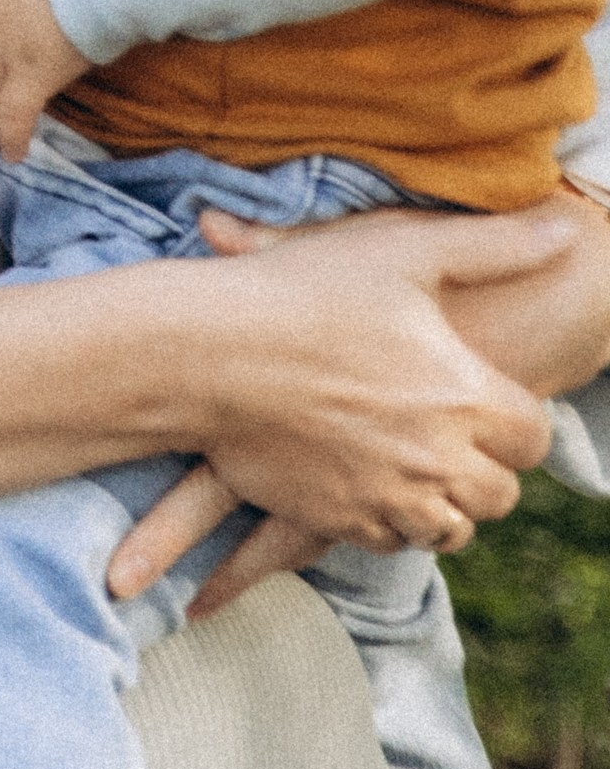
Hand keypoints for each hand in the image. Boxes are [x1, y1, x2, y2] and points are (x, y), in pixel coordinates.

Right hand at [119, 191, 609, 611]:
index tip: (482, 395)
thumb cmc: (304, 291)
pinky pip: (393, 542)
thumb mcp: (403, 249)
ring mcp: (387, 498)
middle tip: (447, 429)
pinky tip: (370, 477)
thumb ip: (493, 245)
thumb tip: (561, 226)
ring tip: (415, 459)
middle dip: (484, 465)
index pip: (532, 436)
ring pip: (453, 527)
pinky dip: (392, 519)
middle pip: (500, 492)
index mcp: (463, 396)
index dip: (513, 417)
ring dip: (444, 500)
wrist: (206, 351)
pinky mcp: (339, 522)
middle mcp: (437, 459)